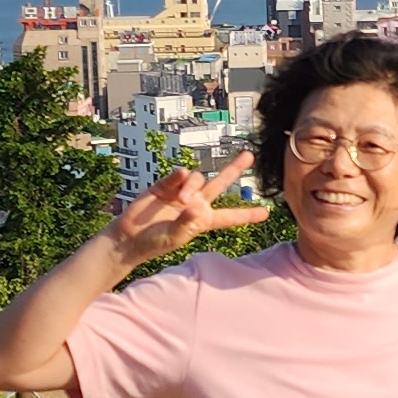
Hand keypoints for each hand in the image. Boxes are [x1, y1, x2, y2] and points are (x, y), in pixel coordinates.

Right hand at [109, 154, 270, 270]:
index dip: (248, 215)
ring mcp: (181, 193)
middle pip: (220, 184)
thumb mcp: (175, 237)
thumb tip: (197, 207)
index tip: (267, 212)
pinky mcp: (166, 186)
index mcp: (203, 220)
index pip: (230, 217)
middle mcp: (196, 204)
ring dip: (191, 185)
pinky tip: (177, 179)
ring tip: (181, 199)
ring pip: (197, 178)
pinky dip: (179, 177)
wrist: (130, 237)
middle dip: (234, 169)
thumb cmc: (155, 242)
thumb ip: (187, 223)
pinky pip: (178, 176)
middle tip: (249, 154)